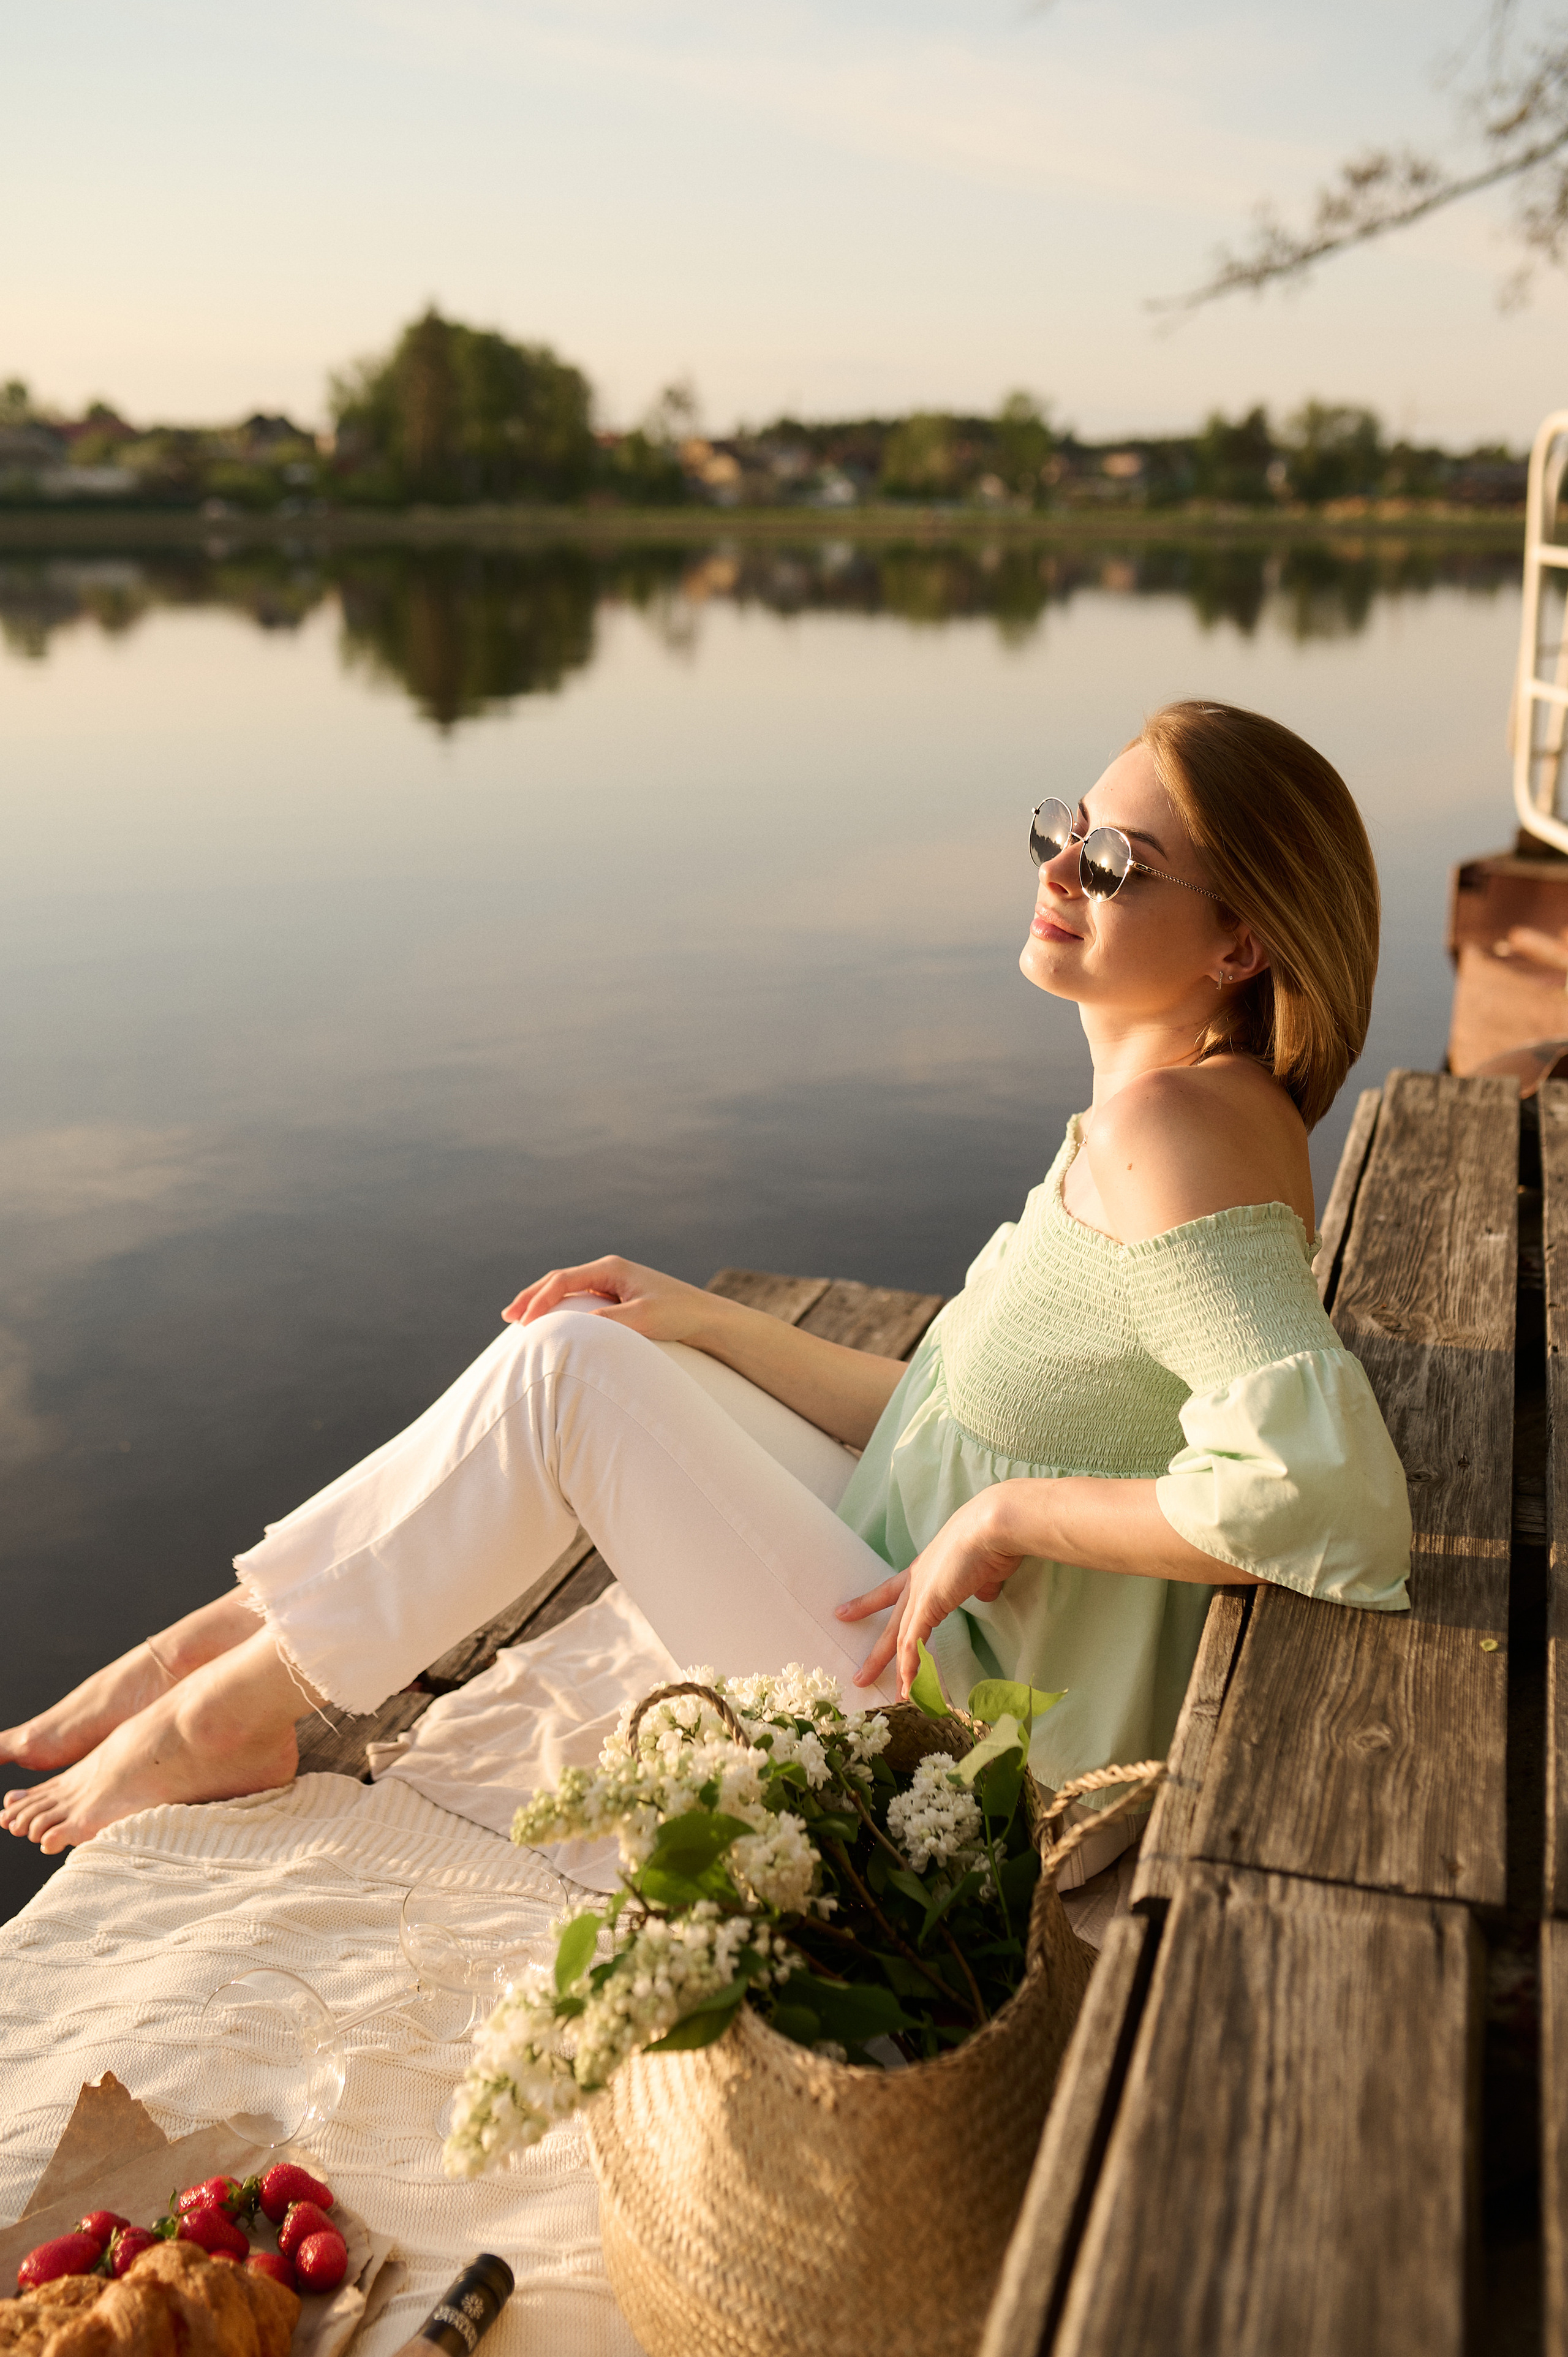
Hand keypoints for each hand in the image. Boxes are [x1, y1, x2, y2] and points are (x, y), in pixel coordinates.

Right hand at [502, 1255, 714, 1347]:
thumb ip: (609, 1320)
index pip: (563, 1279)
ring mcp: (611, 1284)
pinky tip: (550, 1324)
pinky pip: (579, 1300)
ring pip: (566, 1289)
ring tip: (519, 1319)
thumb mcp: (643, 1318)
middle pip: (558, 1280)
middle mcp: (608, 1271)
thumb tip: (576, 1328)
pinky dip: (559, 1309)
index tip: (523, 1321)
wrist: (705, 1317)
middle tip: (508, 1317)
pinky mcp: (616, 1298)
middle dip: (531, 1297)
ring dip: (542, 1302)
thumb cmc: (677, 1314)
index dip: (539, 1299)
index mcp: (610, 1268)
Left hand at [835, 1492, 1022, 1699]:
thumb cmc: (991, 1541)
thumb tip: (984, 1590)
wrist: (991, 1527)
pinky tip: (909, 1688)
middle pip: (890, 1623)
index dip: (867, 1604)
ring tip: (887, 1693)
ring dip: (894, 1669)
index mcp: (924, 1570)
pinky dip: (912, 1668)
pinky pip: (914, 1644)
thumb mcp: (982, 1569)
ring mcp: (919, 1593)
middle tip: (860, 1674)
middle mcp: (916, 1581)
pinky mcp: (928, 1604)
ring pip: (899, 1638)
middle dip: (876, 1653)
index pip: (889, 1591)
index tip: (844, 1613)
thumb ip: (979, 1584)